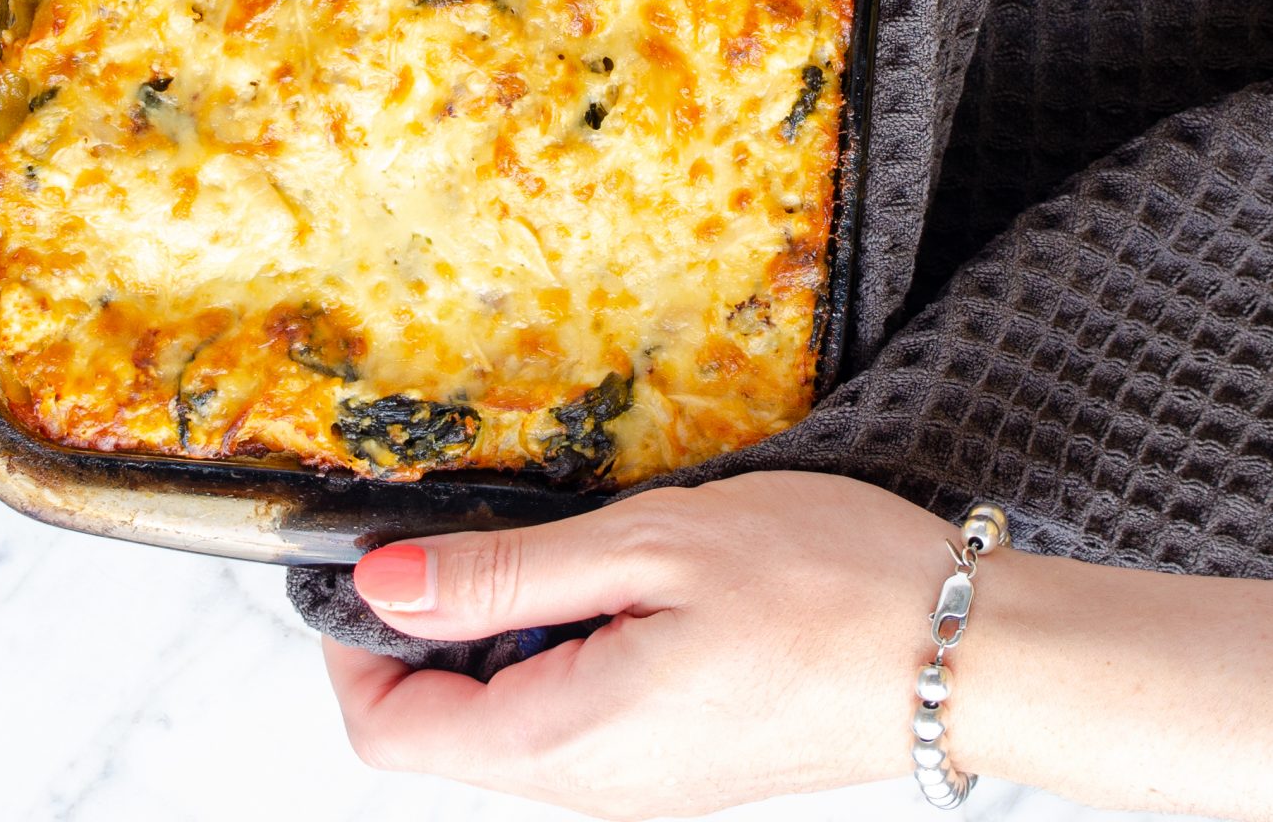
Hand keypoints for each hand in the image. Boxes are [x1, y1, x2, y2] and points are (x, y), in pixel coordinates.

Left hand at [325, 471, 954, 815]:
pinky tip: (617, 583)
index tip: (370, 556)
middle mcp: (597, 791)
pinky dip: (560, 648)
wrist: (969, 654)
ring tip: (559, 549)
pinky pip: (573, 720)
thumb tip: (384, 580)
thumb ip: (503, 572)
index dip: (355, 643)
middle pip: (443, 735)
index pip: (393, 732)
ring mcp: (641, 786)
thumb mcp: (648, 546)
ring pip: (507, 726)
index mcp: (571, 743)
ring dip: (500, 636)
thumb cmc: (827, 587)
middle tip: (469, 533)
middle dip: (427, 633)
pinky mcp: (679, 765)